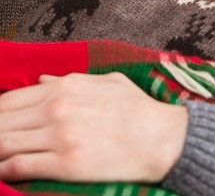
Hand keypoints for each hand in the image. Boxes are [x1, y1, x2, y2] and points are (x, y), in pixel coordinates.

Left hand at [0, 72, 187, 183]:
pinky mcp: (65, 164)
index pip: (12, 99)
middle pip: (3, 121)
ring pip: (5, 143)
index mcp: (66, 86)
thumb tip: (41, 80)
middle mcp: (58, 108)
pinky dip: (5, 170)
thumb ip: (70, 80)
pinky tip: (3, 173)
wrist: (161, 138)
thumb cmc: (138, 109)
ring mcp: (60, 136)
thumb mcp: (106, 82)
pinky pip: (20, 166)